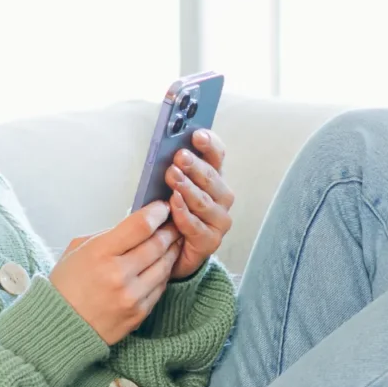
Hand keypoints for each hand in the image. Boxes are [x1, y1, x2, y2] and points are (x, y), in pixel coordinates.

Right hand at [54, 201, 181, 344]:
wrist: (60, 326)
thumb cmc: (66, 285)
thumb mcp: (77, 250)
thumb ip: (107, 236)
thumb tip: (135, 225)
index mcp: (99, 253)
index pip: (140, 226)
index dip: (157, 212)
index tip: (162, 208)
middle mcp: (118, 274)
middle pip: (157, 244)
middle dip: (170, 230)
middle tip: (174, 223)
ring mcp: (131, 296)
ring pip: (165, 266)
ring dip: (172, 250)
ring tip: (173, 242)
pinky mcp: (139, 313)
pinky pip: (161, 287)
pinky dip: (164, 273)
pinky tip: (163, 265)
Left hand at [164, 129, 233, 279]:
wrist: (170, 251)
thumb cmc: (170, 213)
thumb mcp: (170, 186)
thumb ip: (174, 169)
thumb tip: (166, 147)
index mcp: (214, 179)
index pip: (217, 156)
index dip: (210, 144)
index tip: (197, 135)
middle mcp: (221, 197)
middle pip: (211, 178)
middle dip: (194, 166)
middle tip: (179, 157)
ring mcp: (219, 220)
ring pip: (204, 201)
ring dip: (188, 188)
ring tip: (172, 177)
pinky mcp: (210, 241)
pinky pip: (196, 225)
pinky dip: (184, 213)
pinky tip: (173, 203)